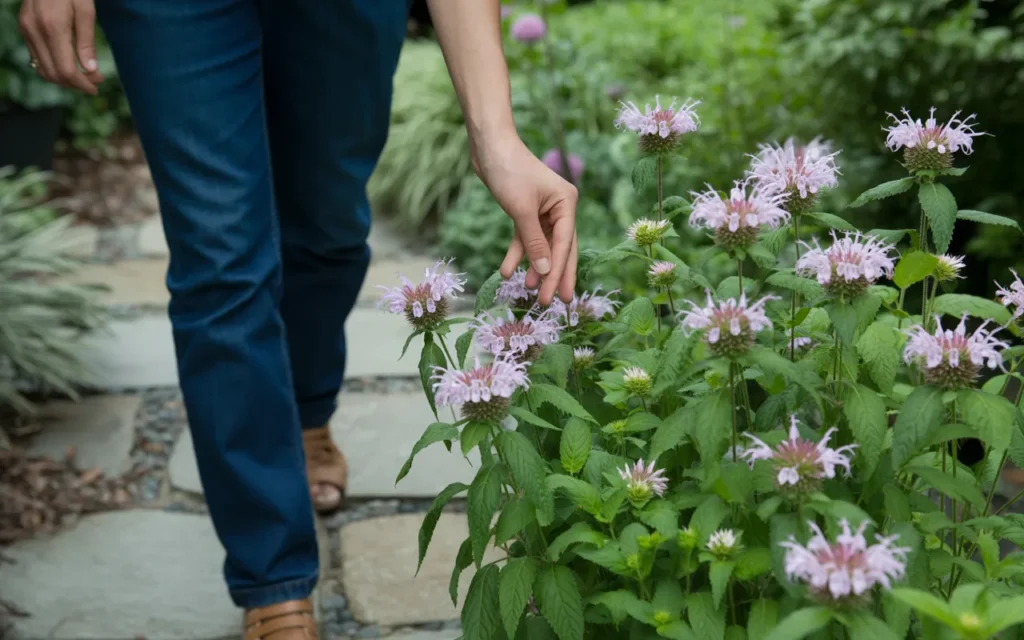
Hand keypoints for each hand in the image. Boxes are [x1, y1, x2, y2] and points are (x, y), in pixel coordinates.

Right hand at [19, 0, 103, 93]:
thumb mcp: (86, 10)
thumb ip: (86, 41)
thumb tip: (90, 70)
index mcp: (53, 27)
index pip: (66, 70)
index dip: (82, 83)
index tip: (97, 86)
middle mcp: (35, 30)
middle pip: (53, 73)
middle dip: (75, 83)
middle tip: (94, 81)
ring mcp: (26, 29)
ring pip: (42, 68)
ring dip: (64, 78)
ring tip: (84, 75)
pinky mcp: (24, 27)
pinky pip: (36, 56)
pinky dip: (53, 66)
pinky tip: (69, 64)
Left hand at [473, 136, 577, 305]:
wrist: (489, 146)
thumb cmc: (508, 171)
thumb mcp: (521, 210)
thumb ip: (534, 242)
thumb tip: (545, 271)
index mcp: (566, 203)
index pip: (565, 245)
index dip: (559, 273)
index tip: (556, 297)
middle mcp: (559, 207)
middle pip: (559, 248)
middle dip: (555, 275)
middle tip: (556, 302)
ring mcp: (543, 210)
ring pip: (541, 246)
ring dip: (535, 267)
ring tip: (530, 290)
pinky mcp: (525, 211)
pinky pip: (524, 238)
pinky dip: (517, 253)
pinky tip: (507, 271)